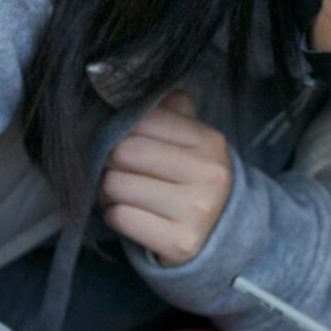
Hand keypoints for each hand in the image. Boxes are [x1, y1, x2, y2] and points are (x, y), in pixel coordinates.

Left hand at [103, 91, 234, 266]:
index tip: (125, 145)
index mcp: (208, 141)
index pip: (141, 120)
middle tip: (117, 174)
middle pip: (123, 152)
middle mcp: (207, 173)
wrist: (222, 236)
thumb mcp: (191, 143)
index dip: (122, 132)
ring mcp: (196, 210)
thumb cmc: (192, 183)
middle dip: (110, 165)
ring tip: (125, 197)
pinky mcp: (180, 243)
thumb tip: (131, 87)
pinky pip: (120, 217)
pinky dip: (116, 217)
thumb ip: (169, 113)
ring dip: (108, 194)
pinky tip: (132, 217)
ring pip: (116, 186)